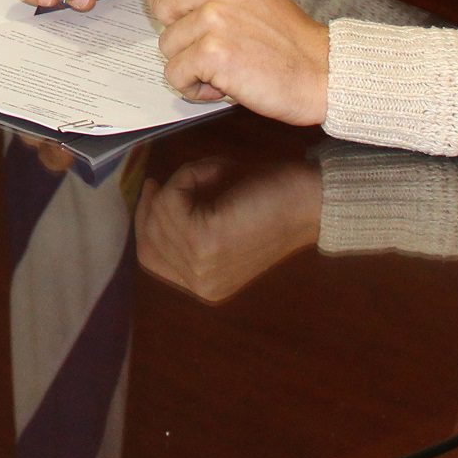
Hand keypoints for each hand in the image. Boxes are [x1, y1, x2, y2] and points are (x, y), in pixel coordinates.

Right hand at [134, 155, 321, 302]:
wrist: (312, 203)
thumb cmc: (272, 206)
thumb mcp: (220, 225)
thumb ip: (184, 227)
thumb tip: (150, 196)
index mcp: (204, 288)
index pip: (149, 258)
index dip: (145, 222)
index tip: (152, 190)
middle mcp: (199, 285)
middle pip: (148, 235)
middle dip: (157, 201)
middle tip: (165, 179)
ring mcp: (201, 265)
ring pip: (160, 212)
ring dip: (181, 182)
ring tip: (211, 171)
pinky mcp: (206, 239)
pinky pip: (173, 198)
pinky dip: (191, 175)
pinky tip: (219, 169)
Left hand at [144, 0, 330, 124]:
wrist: (321, 71)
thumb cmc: (284, 37)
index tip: (176, 14)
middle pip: (160, 8)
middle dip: (179, 33)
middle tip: (213, 44)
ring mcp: (215, 16)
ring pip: (166, 44)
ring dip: (191, 63)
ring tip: (227, 64)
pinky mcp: (213, 51)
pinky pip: (175, 74)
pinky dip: (195, 87)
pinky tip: (224, 83)